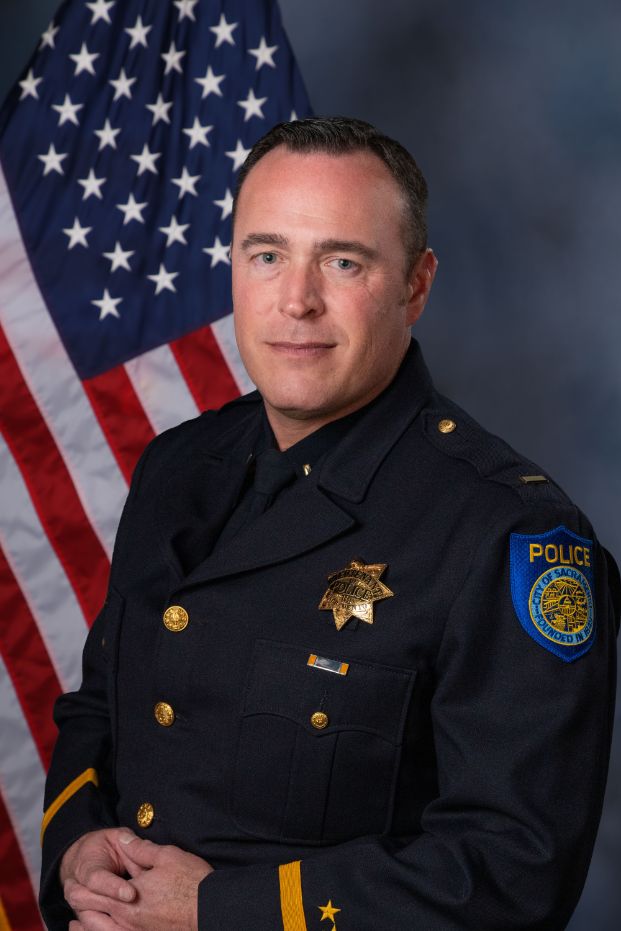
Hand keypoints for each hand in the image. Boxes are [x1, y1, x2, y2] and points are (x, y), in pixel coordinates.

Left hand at [65, 834, 212, 930]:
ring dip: (88, 927)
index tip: (71, 884)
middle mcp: (129, 920)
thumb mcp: (167, 857)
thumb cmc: (191, 882)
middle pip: (96, 916)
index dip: (83, 889)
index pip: (98, 893)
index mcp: (131, 898)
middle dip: (82, 906)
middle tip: (70, 897)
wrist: (210, 910)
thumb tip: (122, 839)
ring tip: (76, 924)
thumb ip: (140, 849)